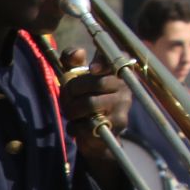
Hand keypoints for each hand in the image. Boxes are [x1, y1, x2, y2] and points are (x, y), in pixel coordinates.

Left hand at [59, 68, 131, 186]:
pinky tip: (76, 127)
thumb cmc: (85, 101)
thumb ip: (72, 61)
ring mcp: (122, 108)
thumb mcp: (76, 79)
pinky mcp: (116, 126)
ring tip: (70, 113)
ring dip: (72, 109)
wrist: (96, 137)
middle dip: (72, 90)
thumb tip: (77, 52)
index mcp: (115, 73)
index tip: (91, 69)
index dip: (104, 61)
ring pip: (90, 103)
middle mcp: (124, 88)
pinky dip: (75, 127)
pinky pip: (88, 124)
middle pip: (95, 82)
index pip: (118, 58)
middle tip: (65, 98)